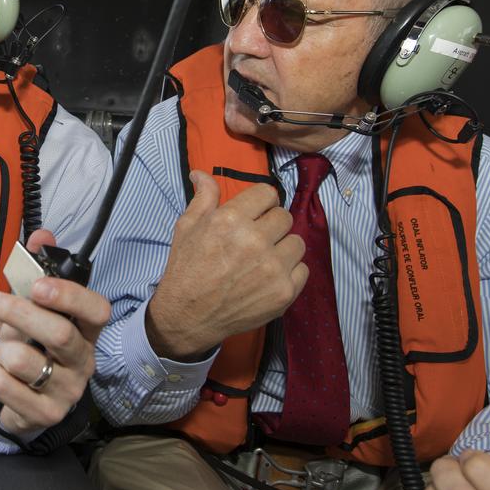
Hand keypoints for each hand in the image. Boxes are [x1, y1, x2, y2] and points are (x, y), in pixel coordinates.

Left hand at [0, 230, 109, 435]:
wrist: (18, 398)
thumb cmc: (29, 345)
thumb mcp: (30, 308)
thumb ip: (36, 270)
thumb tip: (42, 235)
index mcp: (86, 331)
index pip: (97, 310)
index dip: (70, 295)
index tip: (37, 285)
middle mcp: (84, 360)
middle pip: (59, 332)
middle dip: (19, 313)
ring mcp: (69, 391)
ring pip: (26, 360)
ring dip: (2, 348)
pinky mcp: (47, 415)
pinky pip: (10, 388)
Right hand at [147, 170, 306, 359]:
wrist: (188, 316)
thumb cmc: (187, 269)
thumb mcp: (187, 227)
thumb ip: (203, 197)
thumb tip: (201, 173)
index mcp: (231, 219)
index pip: (268, 194)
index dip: (261, 203)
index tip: (254, 214)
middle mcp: (255, 241)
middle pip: (285, 217)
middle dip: (271, 225)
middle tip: (257, 239)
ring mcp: (273, 269)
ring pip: (297, 242)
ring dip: (283, 248)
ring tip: (265, 259)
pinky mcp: (284, 292)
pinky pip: (303, 270)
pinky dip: (289, 272)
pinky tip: (269, 277)